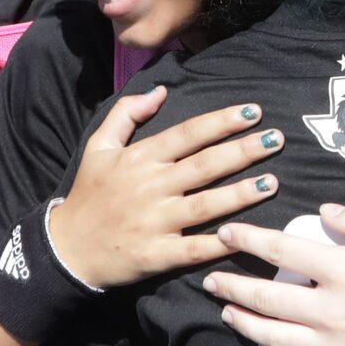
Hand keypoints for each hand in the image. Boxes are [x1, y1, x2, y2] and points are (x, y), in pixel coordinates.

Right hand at [47, 86, 280, 287]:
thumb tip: (160, 90)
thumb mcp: (98, 146)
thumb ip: (126, 114)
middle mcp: (151, 187)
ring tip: (273, 182)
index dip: (222, 122)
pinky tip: (246, 235)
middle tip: (277, 139)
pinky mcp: (158, 255)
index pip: (188, 135)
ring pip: (206, 205)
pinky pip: (195, 249)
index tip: (253, 111)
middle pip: (204, 166)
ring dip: (241, 193)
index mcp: (140, 159)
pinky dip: (220, 243)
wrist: (67, 247)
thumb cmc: (89, 194)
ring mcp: (156, 222)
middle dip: (242, 151)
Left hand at [201, 202, 344, 345]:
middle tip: (209, 278)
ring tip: (226, 312)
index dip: (247, 240)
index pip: (280, 251)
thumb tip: (325, 211)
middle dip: (230, 286)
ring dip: (242, 323)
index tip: (225, 234)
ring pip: (271, 337)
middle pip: (263, 298)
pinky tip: (265, 345)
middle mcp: (331, 311)